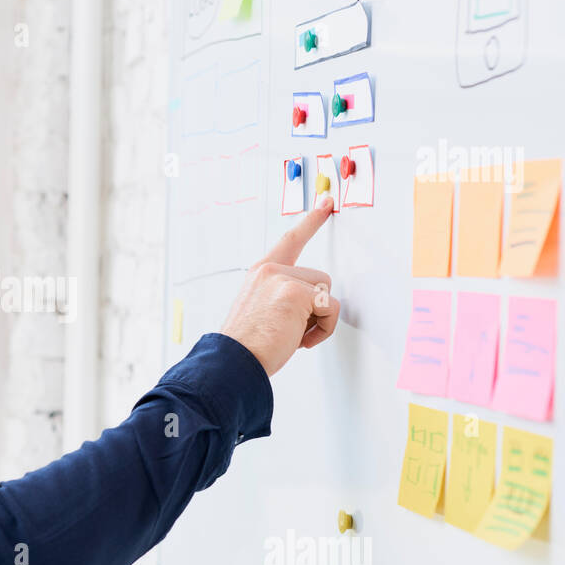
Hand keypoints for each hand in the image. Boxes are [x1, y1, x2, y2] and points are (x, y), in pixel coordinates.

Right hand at [219, 194, 338, 375]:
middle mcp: (270, 270)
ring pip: (326, 293)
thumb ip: (283, 295)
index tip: (326, 203)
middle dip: (314, 308)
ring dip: (318, 319)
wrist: (234, 361)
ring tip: (293, 336)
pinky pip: (330, 309)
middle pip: (320, 280)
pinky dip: (323, 330)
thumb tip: (314, 303)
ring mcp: (283, 278)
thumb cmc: (247, 345)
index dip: (311, 221)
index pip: (291, 240)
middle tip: (291, 331)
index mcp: (261, 272)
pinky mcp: (297, 293)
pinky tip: (300, 340)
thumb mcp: (261, 309)